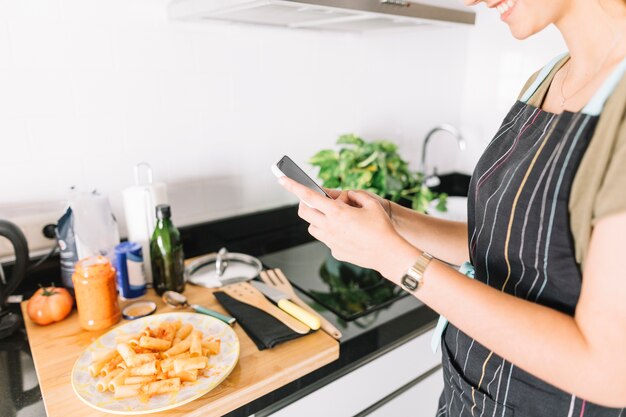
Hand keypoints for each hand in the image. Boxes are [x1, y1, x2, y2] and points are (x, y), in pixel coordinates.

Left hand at [279, 178, 417, 280]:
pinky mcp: (335, 251)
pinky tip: (347, 233)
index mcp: (337, 212)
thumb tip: (346, 195)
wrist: (388, 254)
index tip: (282, 179)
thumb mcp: (372, 203)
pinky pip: (326, 239)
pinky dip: (331, 233)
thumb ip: (356, 195)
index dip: (293, 186)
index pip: (309, 196)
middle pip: (304, 212)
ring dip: (318, 219)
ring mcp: (330, 241)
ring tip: (333, 217)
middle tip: (313, 200)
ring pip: (313, 227)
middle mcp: (329, 227)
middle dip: (304, 203)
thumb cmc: (382, 228)